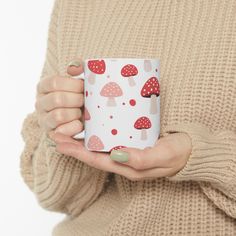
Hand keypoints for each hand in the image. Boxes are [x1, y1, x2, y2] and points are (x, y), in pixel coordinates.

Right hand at [35, 60, 83, 135]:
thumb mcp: (77, 80)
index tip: (83, 87)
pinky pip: (62, 131)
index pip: (54, 82)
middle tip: (85, 101)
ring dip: (76, 113)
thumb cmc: (78, 95)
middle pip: (58, 99)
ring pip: (59, 115)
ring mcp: (44, 119)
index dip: (73, 85)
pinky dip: (75, 127)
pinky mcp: (51, 134)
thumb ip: (77, 68)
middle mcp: (40, 103)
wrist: (78, 117)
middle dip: (77, 100)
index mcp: (44, 86)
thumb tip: (74, 68)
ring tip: (81, 112)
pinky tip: (80, 123)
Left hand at [49, 131, 191, 180]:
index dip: (78, 153)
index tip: (60, 142)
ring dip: (84, 140)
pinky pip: (111, 141)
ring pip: (101, 148)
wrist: (192, 150)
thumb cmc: (179, 153)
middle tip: (58, 133)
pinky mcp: (133, 144)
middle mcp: (125, 162)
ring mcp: (128, 153)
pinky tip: (94, 126)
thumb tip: (117, 155)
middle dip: (75, 146)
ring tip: (69, 129)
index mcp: (129, 168)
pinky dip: (99, 135)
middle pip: (95, 155)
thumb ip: (141, 158)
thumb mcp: (163, 155)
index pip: (97, 161)